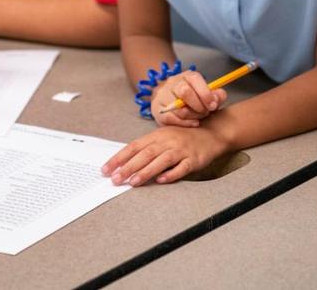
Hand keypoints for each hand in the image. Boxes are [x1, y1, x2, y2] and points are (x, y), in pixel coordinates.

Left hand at [101, 125, 228, 186]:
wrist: (210, 133)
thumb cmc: (182, 138)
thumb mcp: (162, 138)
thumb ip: (146, 149)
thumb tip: (124, 164)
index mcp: (156, 136)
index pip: (133, 147)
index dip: (119, 158)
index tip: (106, 169)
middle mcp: (167, 141)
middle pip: (145, 154)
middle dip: (128, 167)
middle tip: (115, 179)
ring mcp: (180, 150)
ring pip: (161, 160)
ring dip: (146, 171)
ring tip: (133, 182)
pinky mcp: (193, 159)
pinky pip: (181, 167)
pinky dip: (171, 174)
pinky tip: (162, 181)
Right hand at [151, 71, 227, 126]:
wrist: (171, 102)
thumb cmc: (194, 99)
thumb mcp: (207, 94)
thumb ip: (217, 96)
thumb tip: (217, 98)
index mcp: (187, 76)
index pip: (195, 79)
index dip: (205, 93)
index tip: (213, 105)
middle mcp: (173, 82)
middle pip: (185, 92)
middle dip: (198, 106)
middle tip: (205, 112)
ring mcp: (163, 95)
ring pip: (178, 108)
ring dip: (193, 116)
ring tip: (198, 117)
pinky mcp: (157, 109)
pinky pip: (171, 119)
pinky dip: (184, 123)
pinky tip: (192, 122)